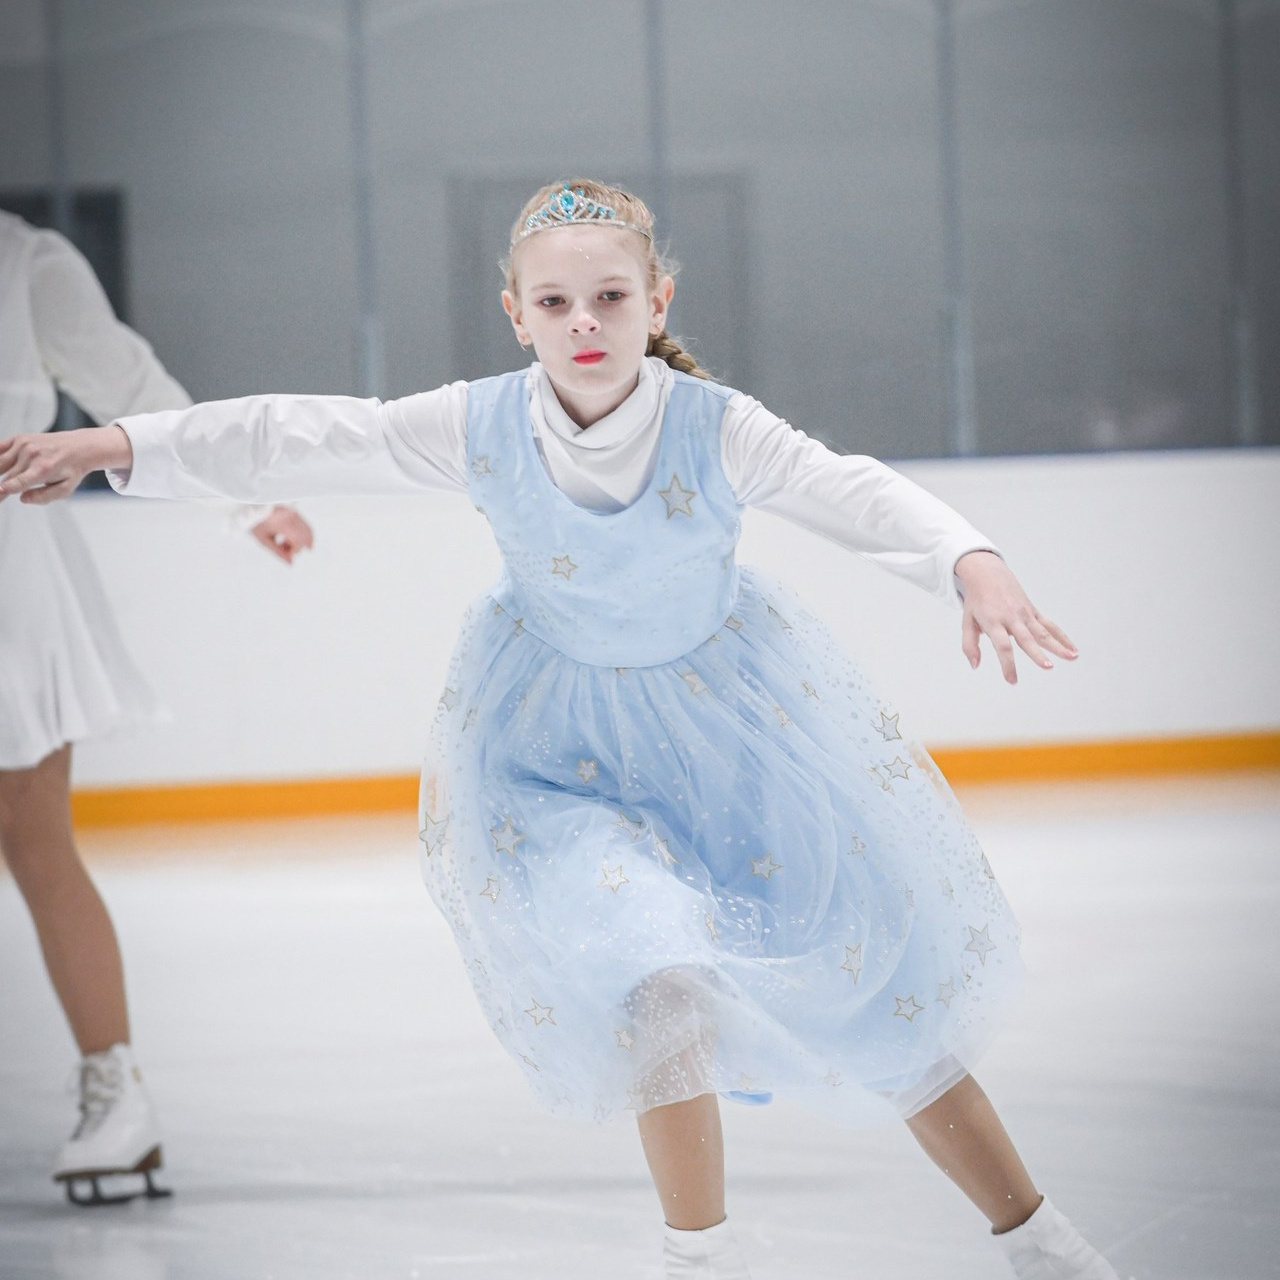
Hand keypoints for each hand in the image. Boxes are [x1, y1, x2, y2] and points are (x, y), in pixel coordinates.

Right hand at [0, 426, 132, 503]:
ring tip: (1, 482)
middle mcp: (31, 455)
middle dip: (0, 487)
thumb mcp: (65, 489)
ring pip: (0, 462)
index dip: (3, 490)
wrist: (80, 447)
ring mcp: (24, 445)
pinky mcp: (20, 438)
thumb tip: (23, 498)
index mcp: (42, 469)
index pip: (17, 483)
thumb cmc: (72, 469)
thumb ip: (44, 497)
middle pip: (6, 475)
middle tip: (0, 495)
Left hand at [249, 505, 314, 564]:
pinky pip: (304, 526)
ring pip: (307, 532)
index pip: (298, 541)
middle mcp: (291, 516)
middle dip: (298, 547)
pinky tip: (287, 538)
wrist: (251, 507)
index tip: (288, 554)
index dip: (295, 550)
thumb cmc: (255, 522)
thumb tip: (291, 562)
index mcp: (282, 524)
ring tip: (284, 543)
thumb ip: (279, 552)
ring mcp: (294, 513)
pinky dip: (300, 535)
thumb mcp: (264, 540)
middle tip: (286, 549)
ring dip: (300, 541)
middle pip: (306, 536)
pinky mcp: (295, 512)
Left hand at [955, 550, 1076, 684]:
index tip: (1012, 680)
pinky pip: (1049, 625)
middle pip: (1026, 639)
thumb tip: (975, 666)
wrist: (987, 574)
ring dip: (1058, 645)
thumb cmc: (977, 601)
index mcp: (993, 622)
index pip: (1003, 646)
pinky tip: (1072, 648)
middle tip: (1048, 667)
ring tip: (1072, 657)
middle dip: (1038, 654)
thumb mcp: (967, 621)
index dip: (1008, 664)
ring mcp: (1024, 613)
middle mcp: (1011, 617)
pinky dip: (1062, 636)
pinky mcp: (1033, 611)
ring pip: (1043, 631)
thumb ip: (969, 645)